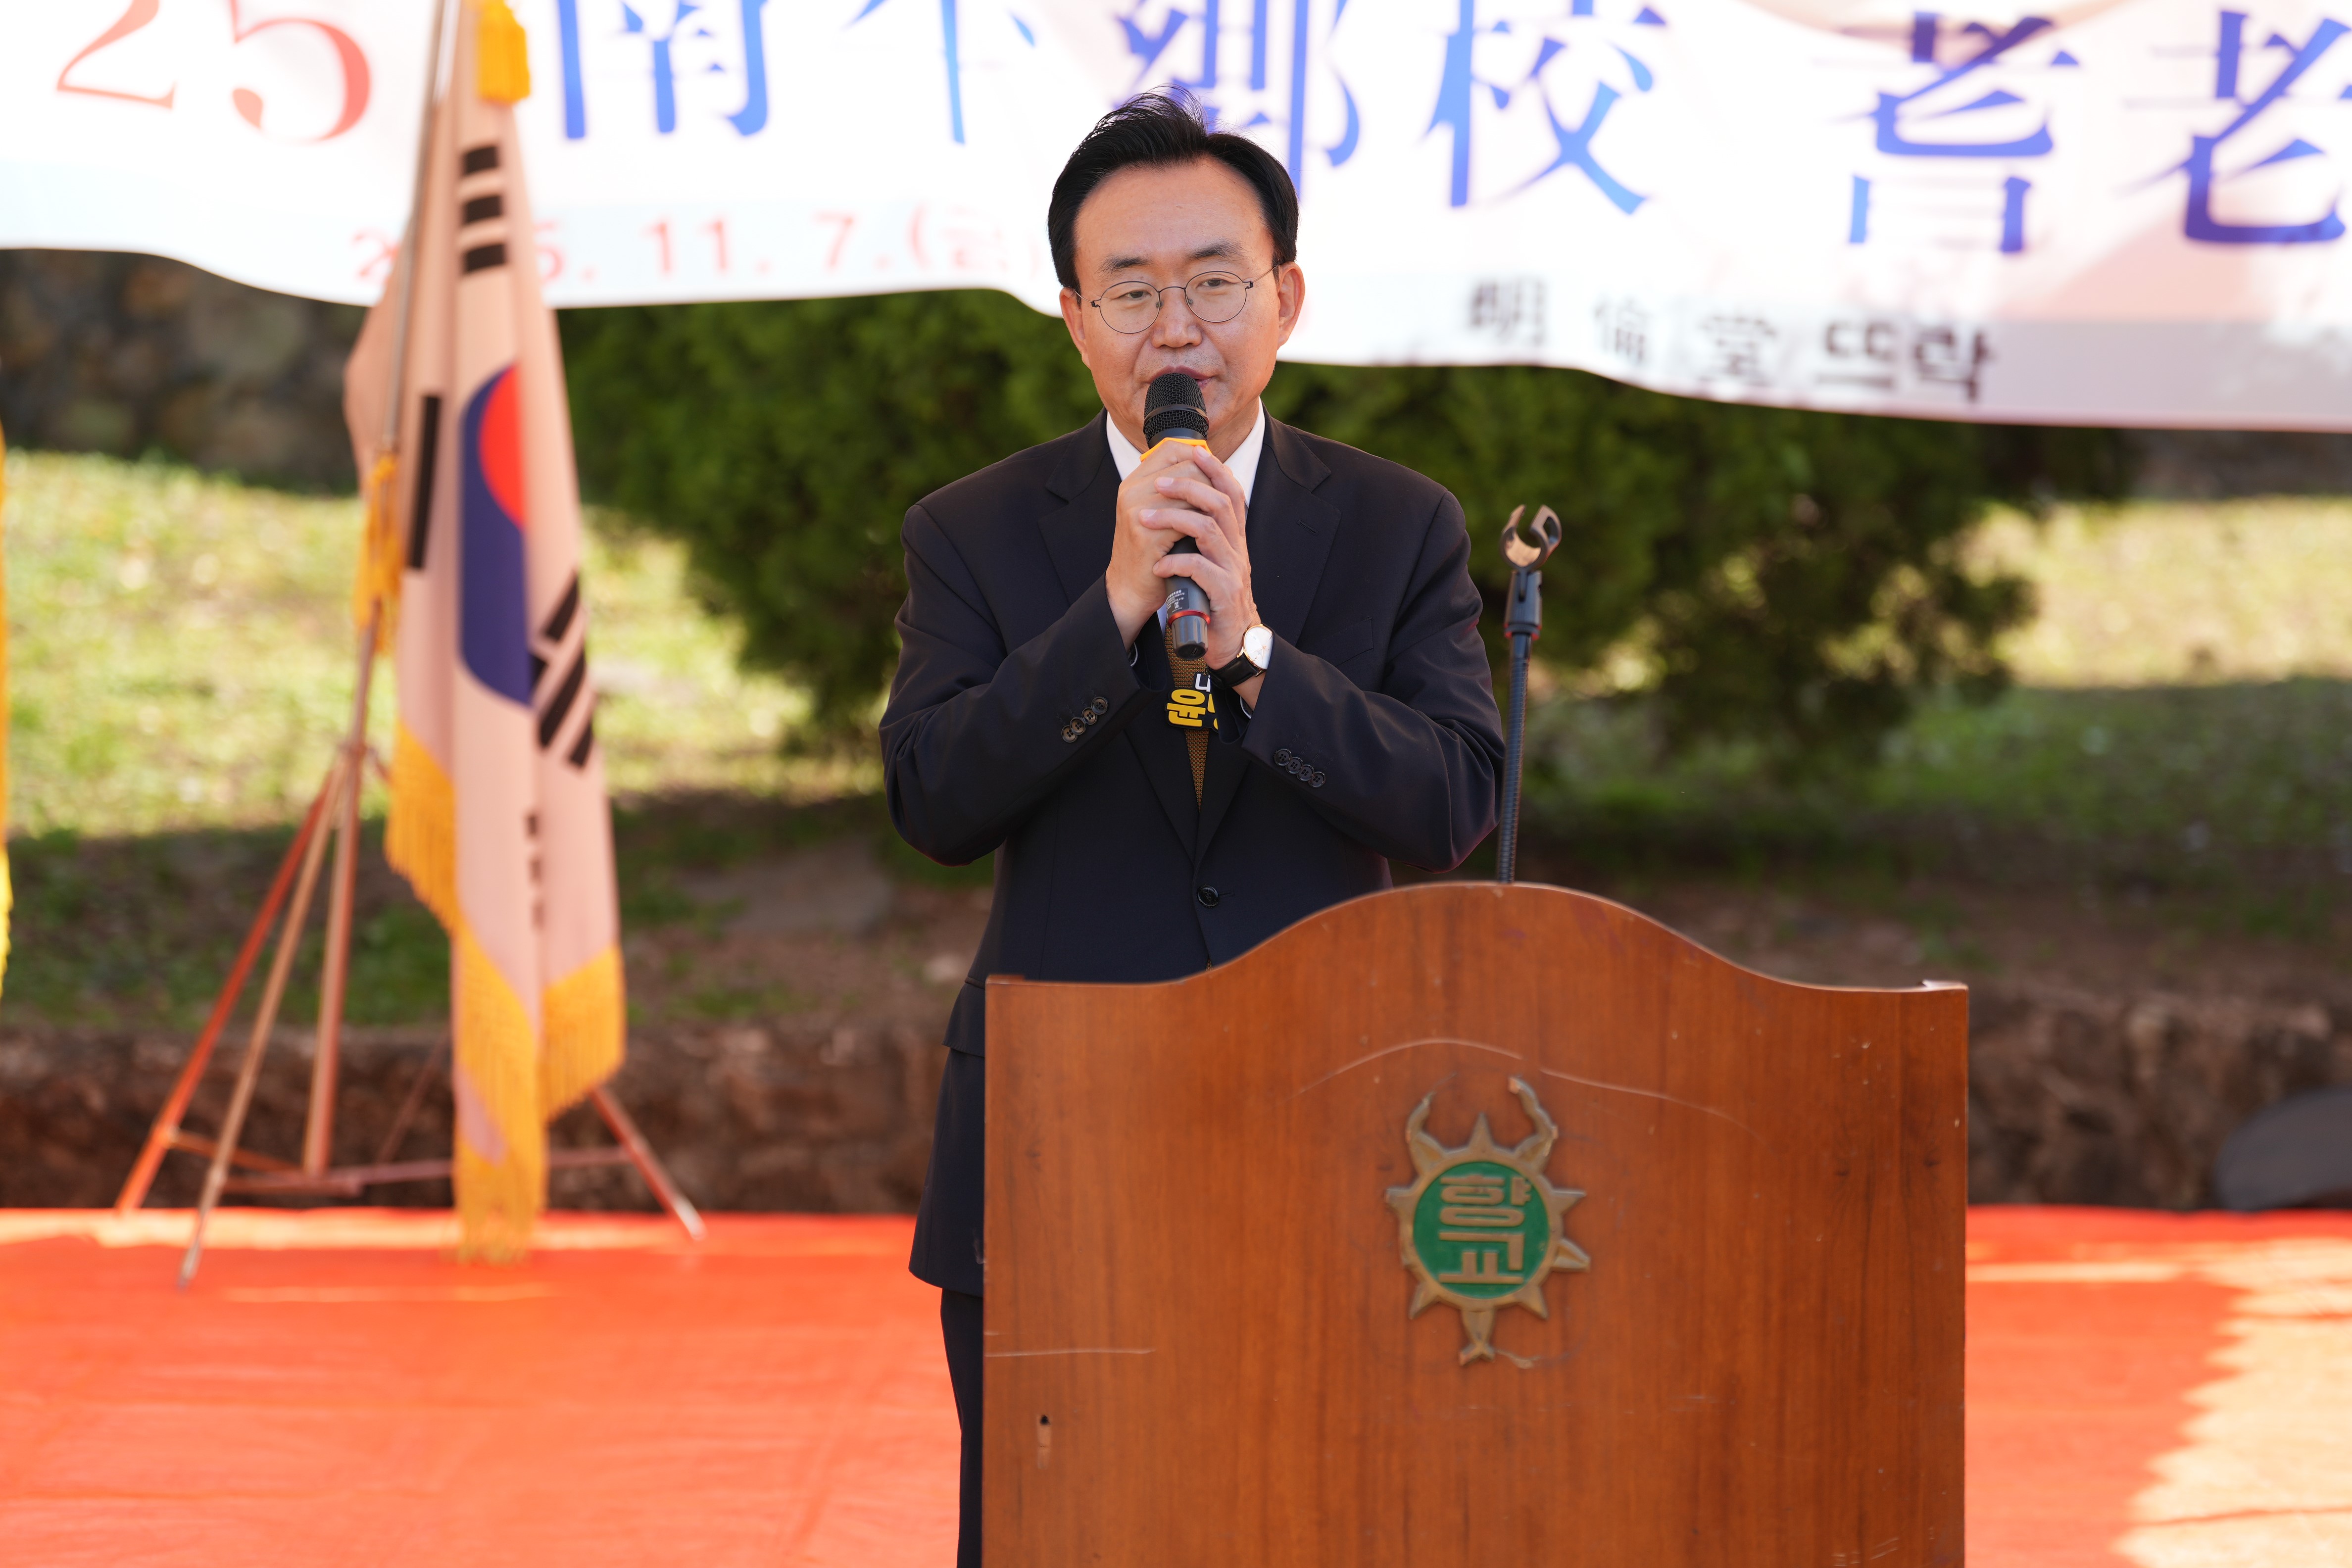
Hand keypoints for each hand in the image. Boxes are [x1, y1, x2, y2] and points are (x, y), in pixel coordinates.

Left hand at [1105, 440, 1261, 694]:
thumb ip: (1202, 536)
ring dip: (1174, 519)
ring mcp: (1233, 571)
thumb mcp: (1212, 561)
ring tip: (1145, 519)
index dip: (1216, 470)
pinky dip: (1176, 563)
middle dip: (1188, 487)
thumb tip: (1180, 504)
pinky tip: (1159, 566)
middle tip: (1158, 483)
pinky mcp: (1224, 595)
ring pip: (1208, 531)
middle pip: (1219, 504)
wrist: (1231, 642)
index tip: (1195, 451)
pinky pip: (1200, 569)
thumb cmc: (1214, 600)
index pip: (1232, 494)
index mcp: (1234, 539)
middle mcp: (1238, 550)